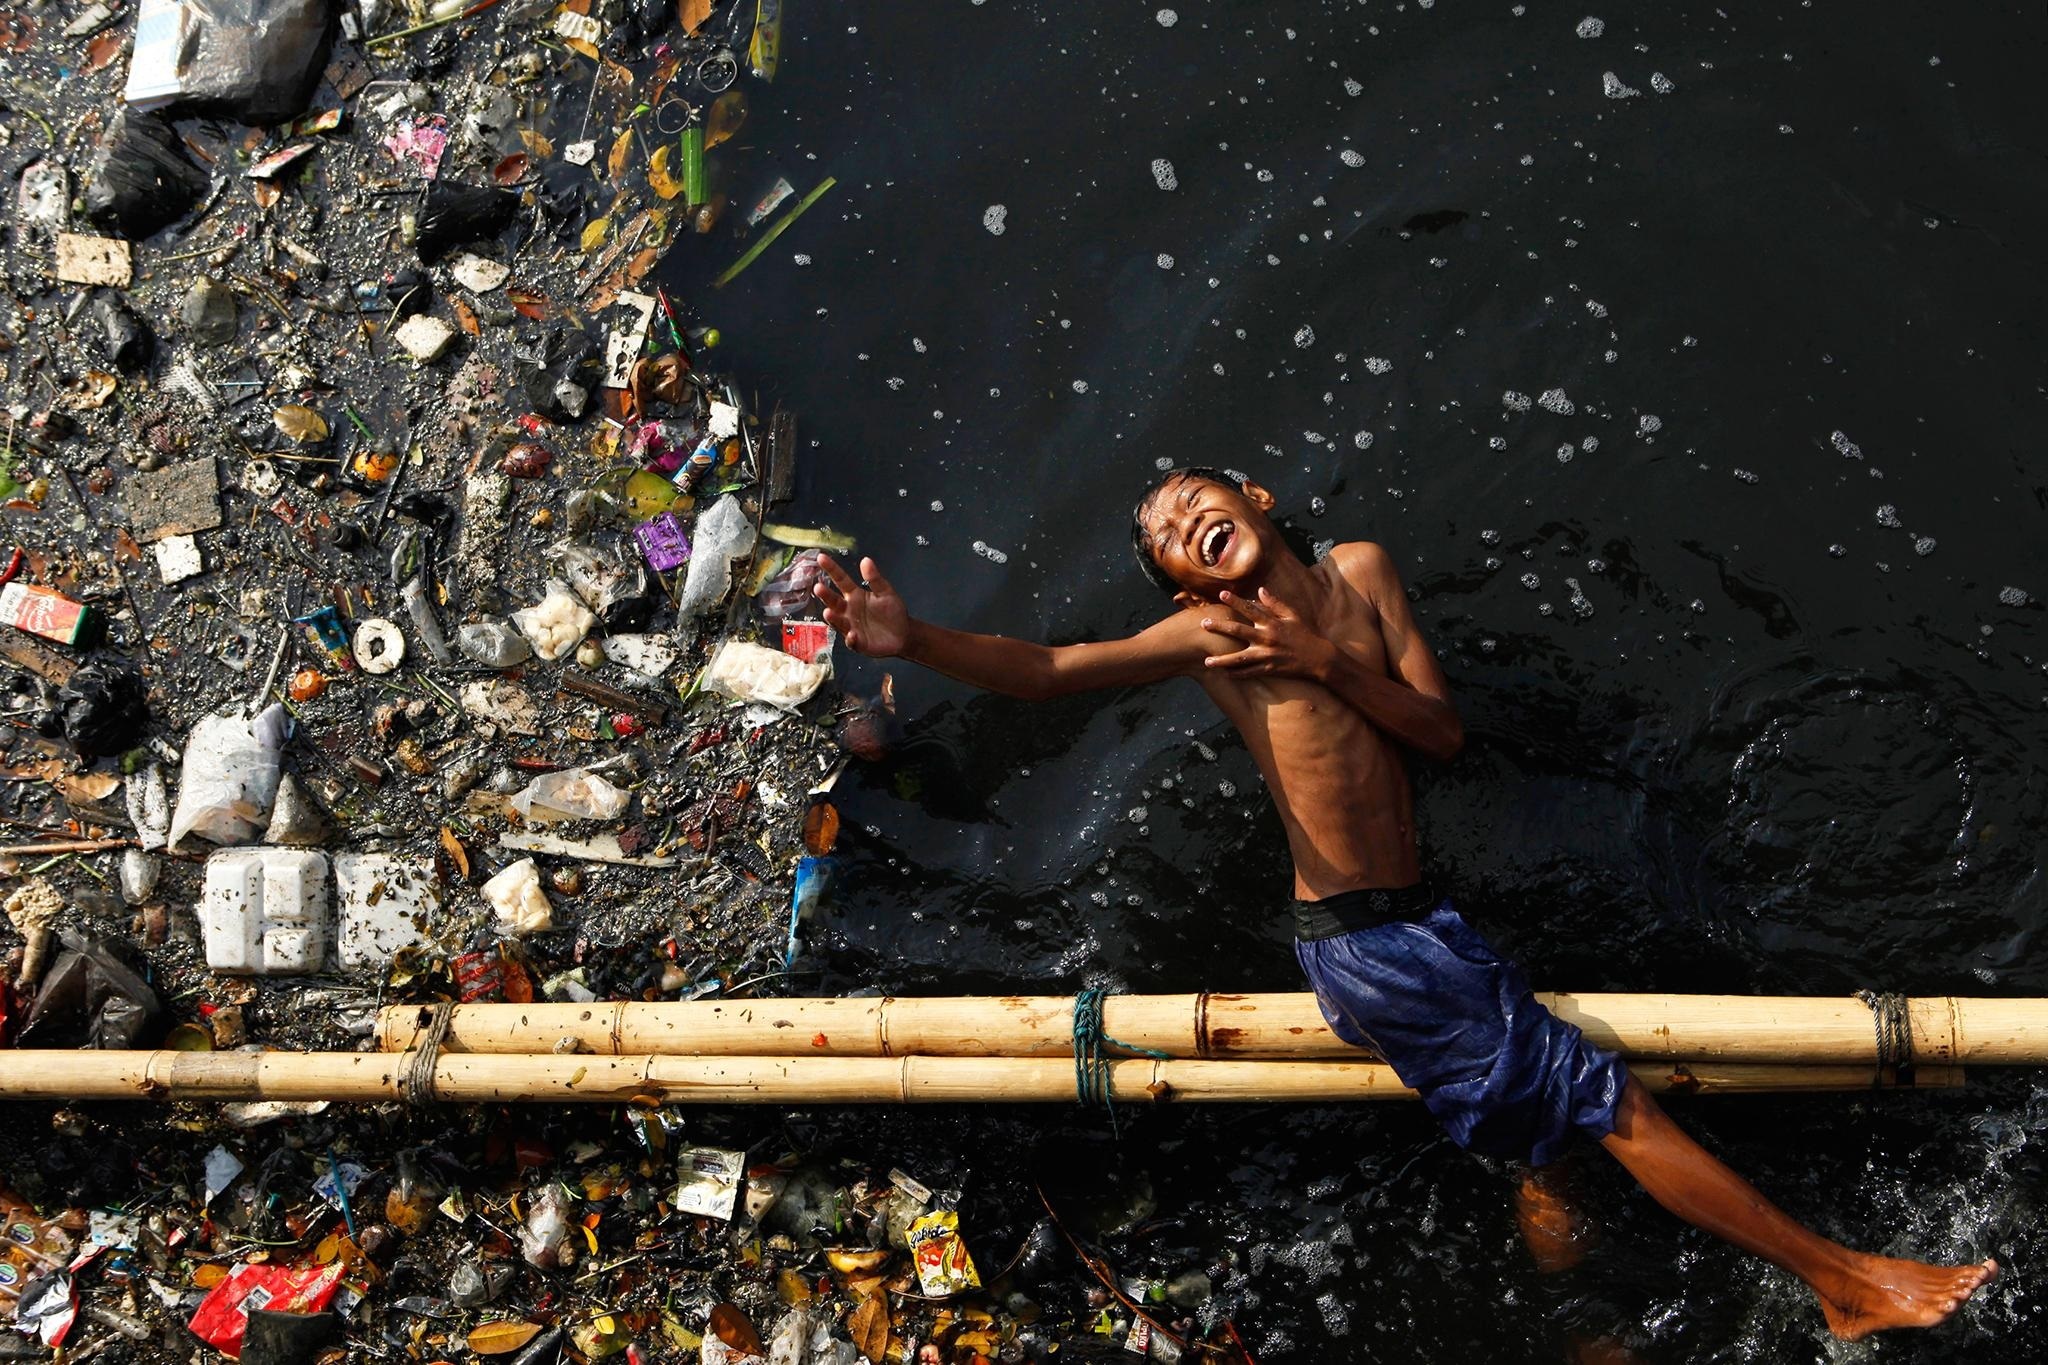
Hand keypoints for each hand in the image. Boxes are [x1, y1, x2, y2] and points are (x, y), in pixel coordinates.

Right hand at [814, 554, 910, 657]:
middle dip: (825, 596)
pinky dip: (851, 639)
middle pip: (834, 602)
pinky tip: (853, 635)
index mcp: (854, 595)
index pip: (840, 580)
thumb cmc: (892, 611)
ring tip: (828, 612)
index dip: (831, 569)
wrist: (904, 634)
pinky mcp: (858, 643)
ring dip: (833, 618)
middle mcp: (848, 610)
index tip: (821, 557)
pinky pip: (852, 642)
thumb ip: (875, 578)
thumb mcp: (886, 592)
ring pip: (838, 622)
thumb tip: (866, 560)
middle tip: (818, 587)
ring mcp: (851, 627)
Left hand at [1197, 587, 1335, 679]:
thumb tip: (1260, 590)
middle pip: (1238, 631)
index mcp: (1272, 623)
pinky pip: (1249, 673)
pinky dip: (1237, 675)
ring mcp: (1267, 655)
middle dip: (1219, 627)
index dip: (1235, 601)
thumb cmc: (1306, 634)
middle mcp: (1267, 638)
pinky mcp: (1269, 669)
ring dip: (1222, 660)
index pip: (1250, 609)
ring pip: (1239, 658)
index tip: (1221, 594)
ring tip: (1206, 662)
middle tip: (1203, 623)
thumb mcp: (1293, 615)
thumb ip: (1275, 603)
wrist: (1319, 659)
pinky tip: (1225, 675)